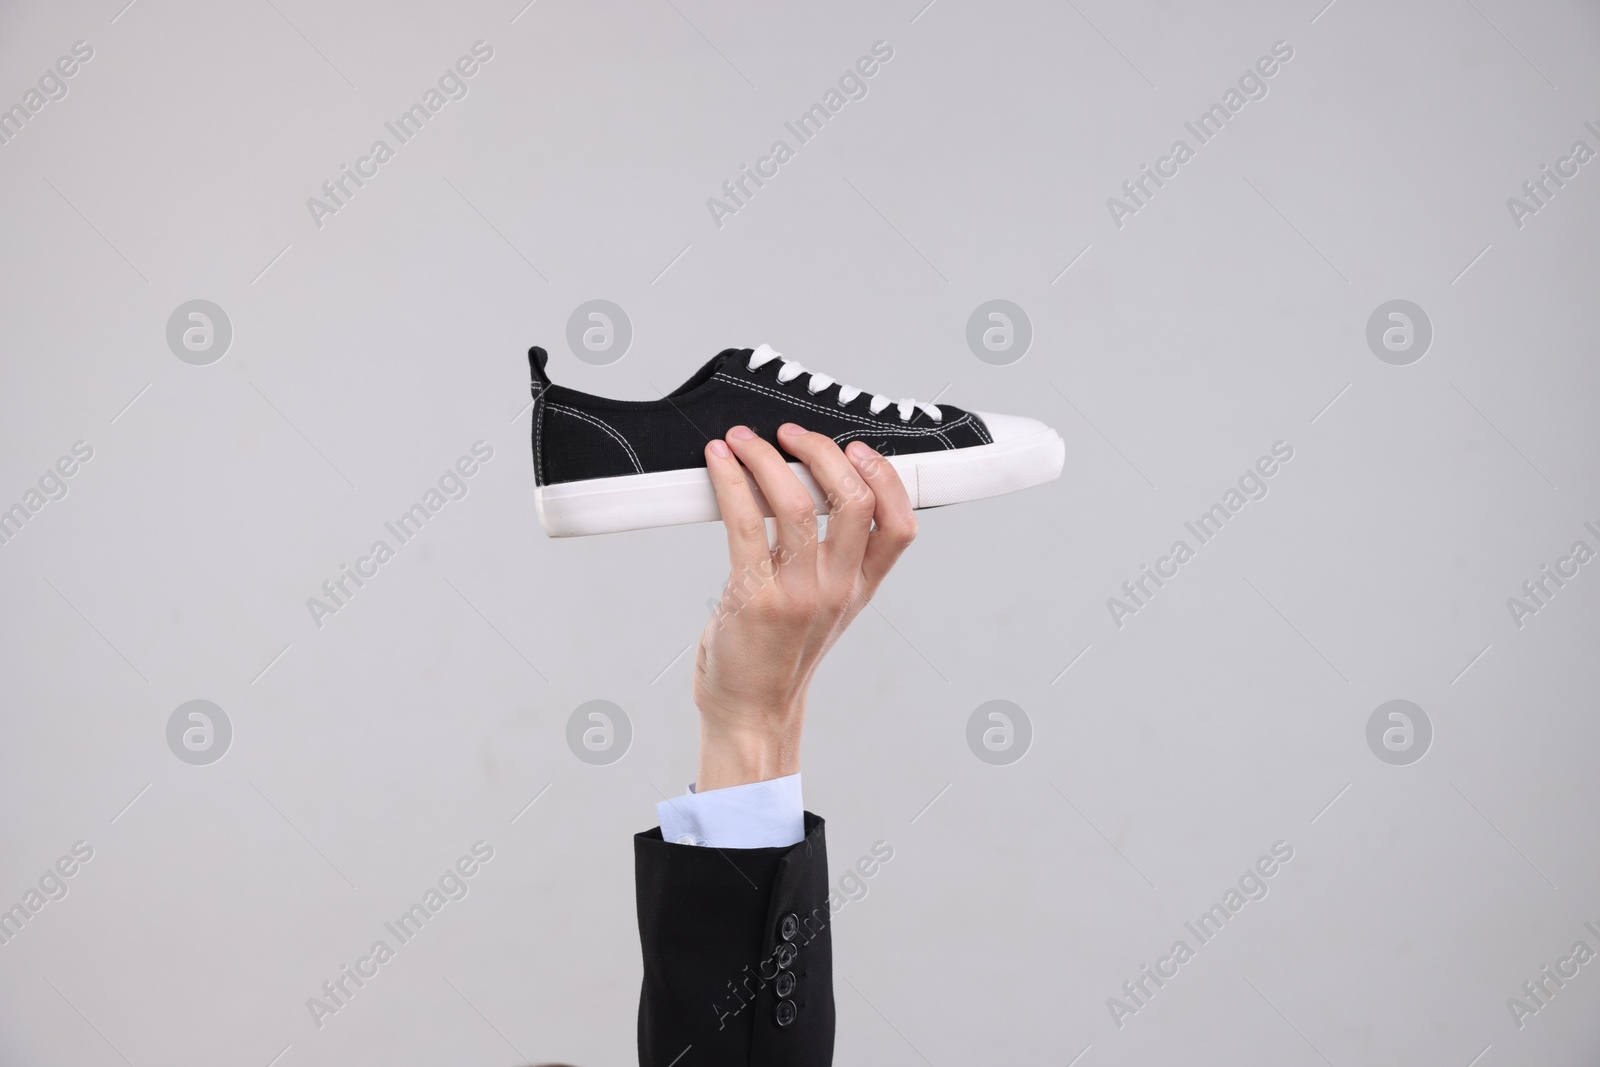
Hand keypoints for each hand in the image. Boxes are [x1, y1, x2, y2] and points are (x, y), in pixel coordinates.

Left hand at [692, 423, 916, 791]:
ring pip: (798, 504)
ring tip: (744, 440)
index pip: (901, 525)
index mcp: (860, 588)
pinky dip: (730, 482)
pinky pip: (745, 523)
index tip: (858, 449)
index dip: (886, 477)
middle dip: (823, 451)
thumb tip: (812, 487)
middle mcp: (837, 589)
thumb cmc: (779, 653)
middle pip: (855, 501)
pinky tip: (720, 462)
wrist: (752, 711)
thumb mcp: (826, 606)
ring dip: (767, 458)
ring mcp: (798, 595)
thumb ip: (833, 558)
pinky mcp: (753, 598)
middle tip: (790, 435)